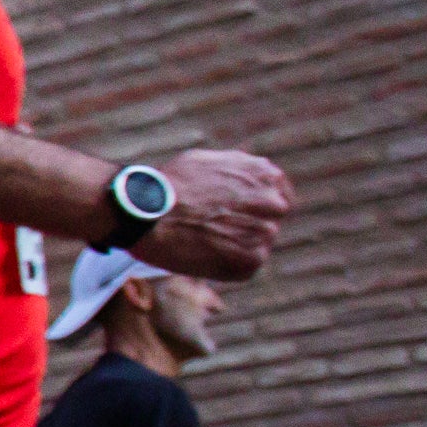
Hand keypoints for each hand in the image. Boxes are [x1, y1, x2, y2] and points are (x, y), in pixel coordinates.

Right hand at [138, 149, 290, 282]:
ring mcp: (266, 232)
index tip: (240, 213)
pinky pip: (245, 265)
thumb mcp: (208, 161)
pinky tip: (203, 253)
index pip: (277, 195)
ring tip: (203, 241)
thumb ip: (235, 171)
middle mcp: (273, 202)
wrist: (149, 214)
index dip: (256, 206)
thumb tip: (242, 180)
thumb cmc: (170, 186)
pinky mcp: (252, 260)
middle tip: (217, 229)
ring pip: (257, 244)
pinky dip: (227, 264)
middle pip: (270, 220)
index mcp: (266, 175)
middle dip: (248, 225)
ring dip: (236, 245)